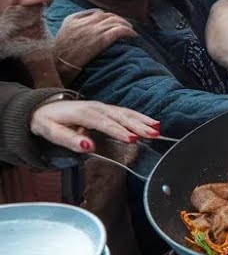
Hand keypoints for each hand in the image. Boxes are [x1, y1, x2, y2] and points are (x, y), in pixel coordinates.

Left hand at [31, 98, 159, 153]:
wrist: (42, 107)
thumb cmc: (47, 121)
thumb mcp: (50, 131)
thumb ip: (69, 139)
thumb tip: (88, 147)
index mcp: (83, 114)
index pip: (104, 123)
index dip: (118, 131)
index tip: (132, 139)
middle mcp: (96, 108)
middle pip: (120, 116)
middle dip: (138, 125)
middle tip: (152, 134)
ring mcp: (102, 107)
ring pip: (126, 113)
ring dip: (142, 120)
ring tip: (157, 129)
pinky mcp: (106, 110)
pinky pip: (126, 112)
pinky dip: (140, 117)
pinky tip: (152, 122)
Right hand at [54, 9, 137, 78]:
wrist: (59, 66)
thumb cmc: (60, 54)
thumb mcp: (64, 33)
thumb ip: (76, 24)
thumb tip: (92, 21)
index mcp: (73, 19)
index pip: (97, 13)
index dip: (108, 18)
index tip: (112, 24)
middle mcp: (85, 22)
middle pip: (108, 16)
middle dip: (118, 20)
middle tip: (125, 27)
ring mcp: (94, 30)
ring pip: (116, 21)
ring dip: (126, 25)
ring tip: (130, 31)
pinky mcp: (101, 39)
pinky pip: (120, 30)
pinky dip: (129, 31)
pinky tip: (133, 36)